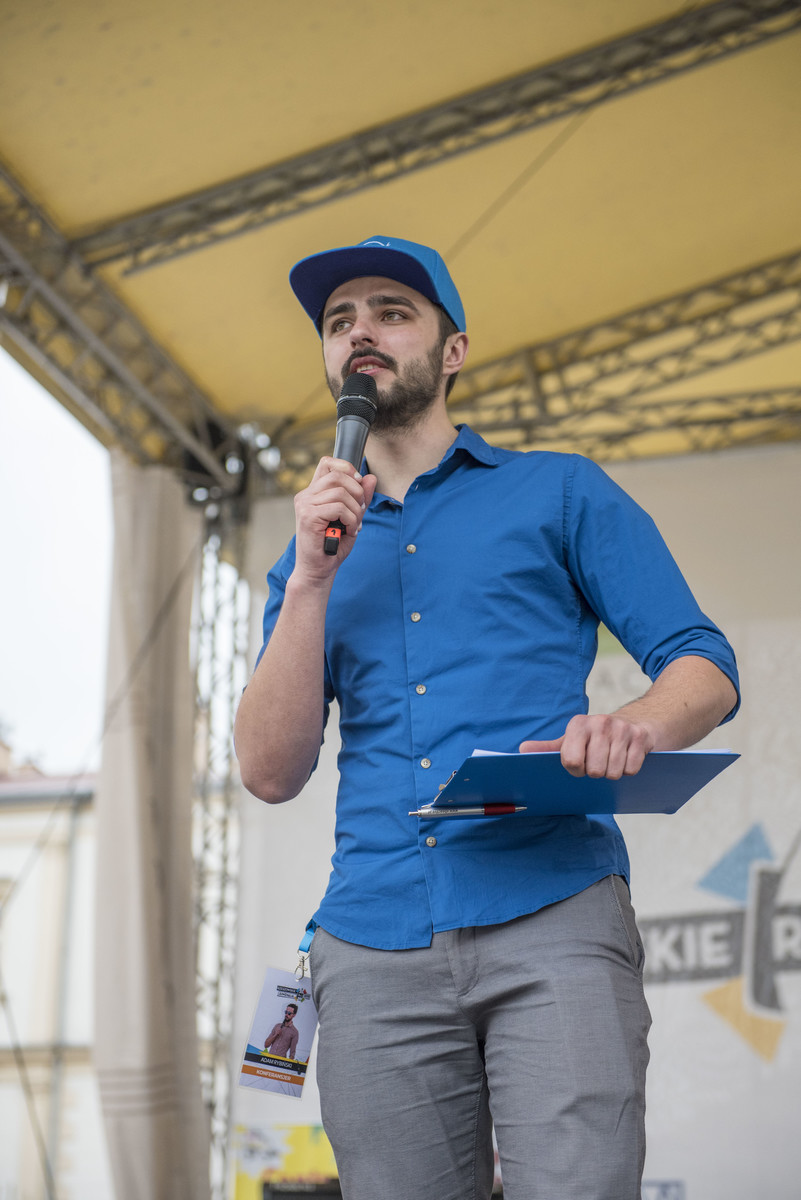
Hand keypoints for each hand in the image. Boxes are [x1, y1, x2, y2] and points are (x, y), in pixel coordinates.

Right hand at [293, 456, 376, 580]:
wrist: (319, 569)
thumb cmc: (332, 546)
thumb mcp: (352, 517)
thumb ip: (360, 498)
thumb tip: (370, 477)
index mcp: (314, 493)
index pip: (328, 463)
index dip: (346, 468)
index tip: (358, 485)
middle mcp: (306, 495)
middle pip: (338, 475)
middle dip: (357, 492)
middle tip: (360, 511)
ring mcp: (305, 505)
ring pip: (341, 492)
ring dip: (356, 510)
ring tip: (354, 525)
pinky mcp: (308, 516)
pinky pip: (339, 508)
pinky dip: (351, 520)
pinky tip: (349, 531)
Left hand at [519, 713, 655, 779]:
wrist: (632, 724)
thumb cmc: (594, 738)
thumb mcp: (570, 741)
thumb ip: (547, 748)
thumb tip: (522, 750)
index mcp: (578, 724)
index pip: (572, 761)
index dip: (575, 770)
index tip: (579, 766)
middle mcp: (599, 722)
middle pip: (595, 770)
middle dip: (596, 773)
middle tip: (598, 763)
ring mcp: (621, 729)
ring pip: (613, 772)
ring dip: (612, 773)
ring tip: (611, 760)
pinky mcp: (640, 736)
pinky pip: (631, 769)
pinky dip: (629, 769)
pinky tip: (626, 758)